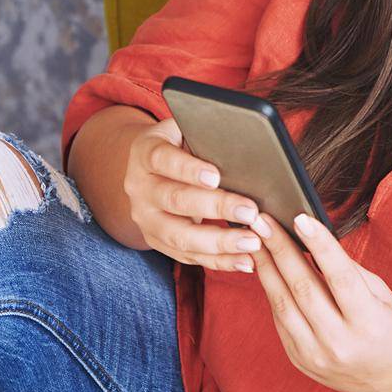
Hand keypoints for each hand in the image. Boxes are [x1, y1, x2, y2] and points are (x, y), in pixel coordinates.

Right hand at [121, 116, 268, 272]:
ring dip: (219, 242)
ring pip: (180, 236)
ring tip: (252, 243)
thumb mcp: (183, 131)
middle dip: (216, 207)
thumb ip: (203, 135)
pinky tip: (244, 261)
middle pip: (176, 200)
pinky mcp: (156, 241)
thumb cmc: (178, 145)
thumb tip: (240, 141)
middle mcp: (140, 188)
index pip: (164, 160)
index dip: (189, 169)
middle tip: (250, 212)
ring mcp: (146, 219)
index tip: (216, 176)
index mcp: (145, 153)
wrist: (146, 170)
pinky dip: (218, 261)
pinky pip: (188, 256)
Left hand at [247, 206, 391, 391]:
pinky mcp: (300, 361)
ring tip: (255, 240)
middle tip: (262, 220)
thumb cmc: (390, 327)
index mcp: (369, 323)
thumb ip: (348, 271)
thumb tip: (312, 239)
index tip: (300, 218)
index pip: (340, 277)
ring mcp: (317, 356)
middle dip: (280, 249)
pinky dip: (271, 291)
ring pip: (283, 304)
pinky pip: (279, 320)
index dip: (320, 245)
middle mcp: (341, 343)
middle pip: (304, 288)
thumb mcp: (382, 295)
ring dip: (266, 268)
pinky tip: (265, 267)